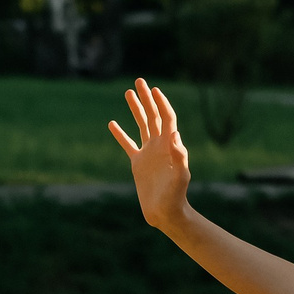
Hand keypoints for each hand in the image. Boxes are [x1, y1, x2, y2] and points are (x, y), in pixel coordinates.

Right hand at [108, 78, 192, 227]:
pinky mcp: (138, 163)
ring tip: (128, 93)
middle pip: (153, 116)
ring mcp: (148, 152)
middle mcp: (160, 145)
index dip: (161, 103)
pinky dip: (120, 134)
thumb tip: (175, 135)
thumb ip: (179, 156)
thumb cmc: (176, 195)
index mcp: (170, 145)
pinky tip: (112, 123)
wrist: (165, 212)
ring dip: (135, 109)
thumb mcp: (180, 176)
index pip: (166, 118)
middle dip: (147, 98)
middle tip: (139, 81)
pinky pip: (128, 144)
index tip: (154, 90)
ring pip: (141, 125)